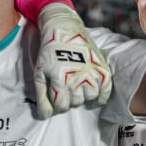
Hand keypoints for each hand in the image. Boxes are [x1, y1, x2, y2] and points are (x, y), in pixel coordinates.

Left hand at [33, 3, 111, 118]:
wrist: (64, 29)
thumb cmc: (49, 52)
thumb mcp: (40, 73)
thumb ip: (42, 96)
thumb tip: (44, 116)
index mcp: (60, 80)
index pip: (61, 106)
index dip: (57, 105)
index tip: (56, 98)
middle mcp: (77, 78)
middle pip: (75, 102)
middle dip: (69, 99)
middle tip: (66, 89)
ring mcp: (91, 72)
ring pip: (90, 97)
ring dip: (83, 96)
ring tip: (78, 88)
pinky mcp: (101, 67)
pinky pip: (105, 90)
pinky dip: (101, 96)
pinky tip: (96, 97)